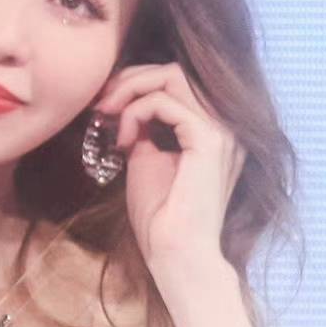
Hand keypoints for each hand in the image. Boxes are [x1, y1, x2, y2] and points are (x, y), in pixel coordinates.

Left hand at [91, 56, 239, 271]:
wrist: (176, 256)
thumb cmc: (161, 218)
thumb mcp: (148, 159)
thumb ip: (146, 128)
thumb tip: (127, 102)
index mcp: (214, 130)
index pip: (178, 81)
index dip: (137, 83)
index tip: (105, 105)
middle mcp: (225, 125)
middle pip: (174, 71)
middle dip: (130, 79)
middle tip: (100, 103)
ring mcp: (222, 130)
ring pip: (171, 76)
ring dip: (130, 89)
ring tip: (106, 115)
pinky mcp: (209, 140)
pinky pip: (164, 102)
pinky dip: (135, 112)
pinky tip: (124, 142)